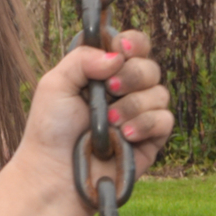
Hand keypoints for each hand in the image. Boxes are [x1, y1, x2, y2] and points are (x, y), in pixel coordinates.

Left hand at [24, 29, 172, 177]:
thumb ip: (82, 59)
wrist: (56, 173)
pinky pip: (164, 120)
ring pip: (159, 92)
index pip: (132, 46)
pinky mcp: (151, 140)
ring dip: (134, 104)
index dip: (132, 42)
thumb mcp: (55, 84)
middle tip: (110, 89)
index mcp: (104, 72)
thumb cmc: (51, 131)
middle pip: (149, 66)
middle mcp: (125, 91)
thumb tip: (117, 56)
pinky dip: (146, 124)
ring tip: (110, 121)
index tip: (120, 47)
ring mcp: (139, 115)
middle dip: (132, 74)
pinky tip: (125, 135)